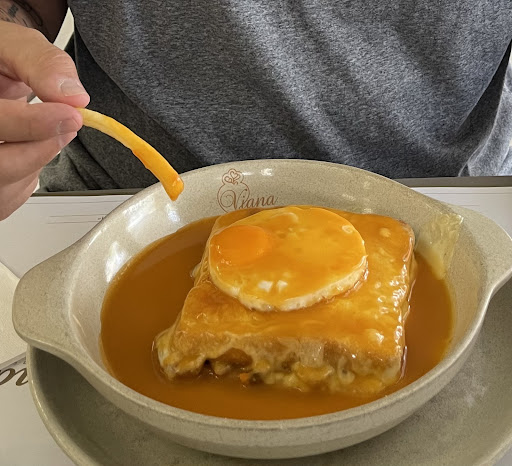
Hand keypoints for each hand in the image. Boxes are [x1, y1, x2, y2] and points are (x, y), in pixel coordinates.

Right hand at [0, 21, 89, 219]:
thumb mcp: (10, 44)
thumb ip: (40, 63)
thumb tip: (75, 96)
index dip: (31, 124)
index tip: (69, 114)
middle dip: (41, 146)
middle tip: (67, 123)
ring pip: (6, 185)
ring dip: (37, 159)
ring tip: (43, 130)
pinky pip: (8, 196)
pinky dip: (28, 173)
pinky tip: (23, 146)